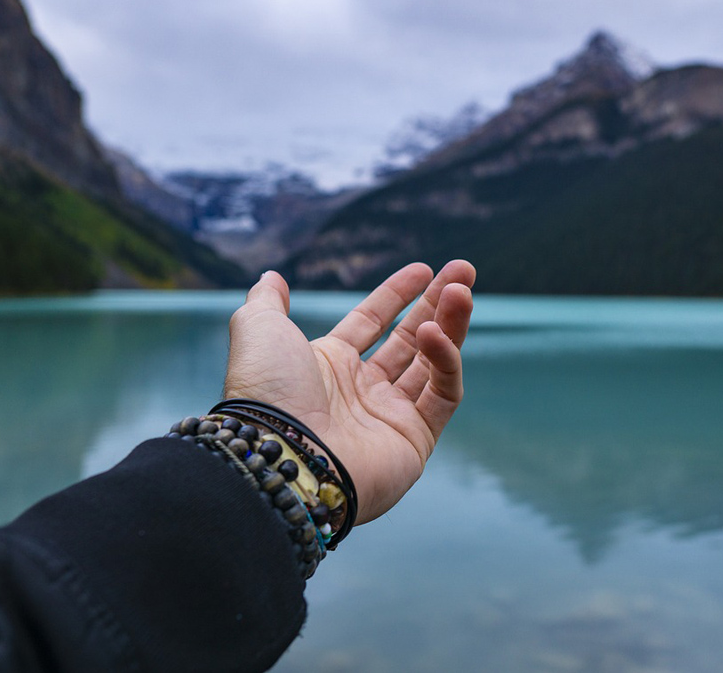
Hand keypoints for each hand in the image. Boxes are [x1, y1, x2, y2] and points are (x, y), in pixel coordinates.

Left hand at [223, 260, 475, 522]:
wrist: (281, 453)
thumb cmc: (267, 390)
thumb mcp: (258, 329)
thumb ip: (267, 299)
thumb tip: (272, 277)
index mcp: (328, 365)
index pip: (372, 323)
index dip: (397, 294)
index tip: (423, 268)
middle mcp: (361, 391)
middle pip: (410, 339)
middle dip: (438, 304)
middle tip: (464, 270)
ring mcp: (390, 416)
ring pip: (435, 363)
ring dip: (452, 324)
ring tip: (461, 292)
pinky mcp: (415, 440)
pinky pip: (444, 395)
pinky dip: (446, 361)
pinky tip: (435, 333)